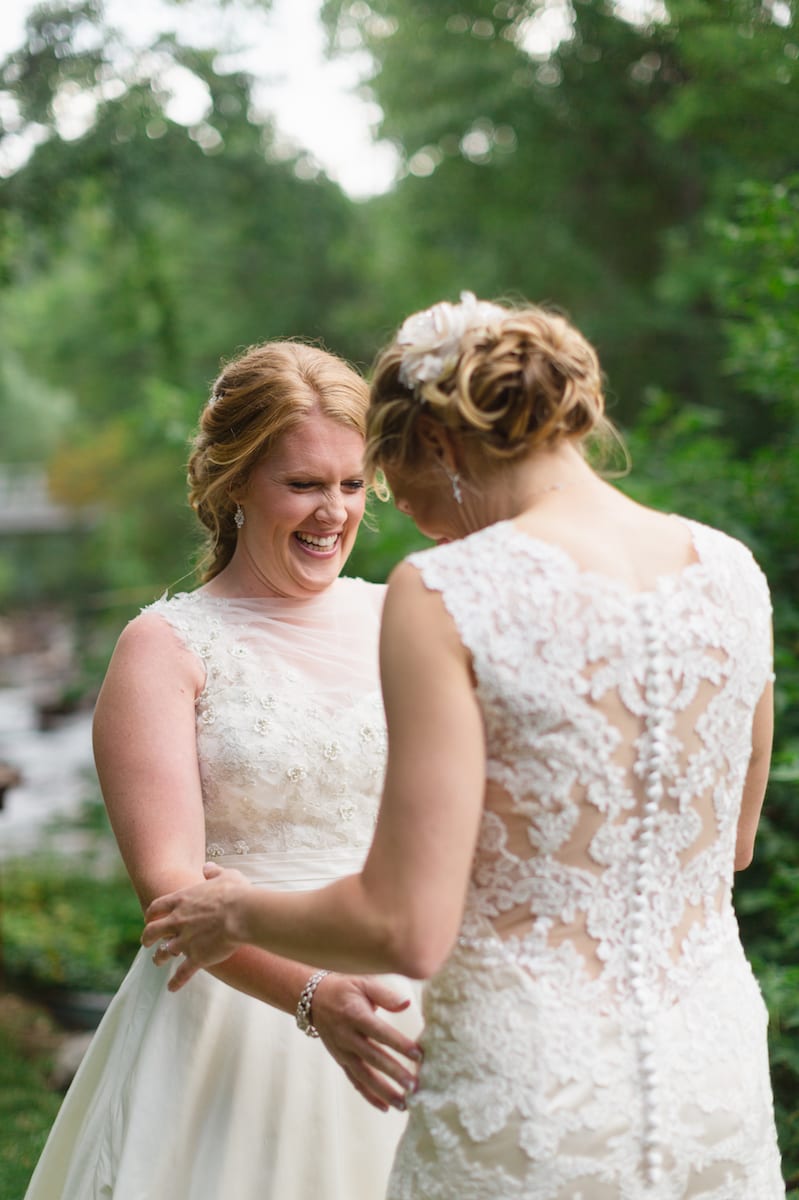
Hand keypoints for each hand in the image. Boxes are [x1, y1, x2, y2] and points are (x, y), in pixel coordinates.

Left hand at [142, 862, 249, 988]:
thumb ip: (213, 872)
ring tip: (157, 961)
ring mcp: (185, 941)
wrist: (243, 914)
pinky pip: (182, 973)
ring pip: (164, 952)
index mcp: (182, 900)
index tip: (149, 917)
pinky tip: (171, 988)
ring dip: (158, 957)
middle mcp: (178, 921)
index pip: (157, 906)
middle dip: (148, 937)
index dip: (151, 913)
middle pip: (153, 931)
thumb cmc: (236, 893)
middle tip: (147, 941)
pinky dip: (176, 981)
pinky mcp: (197, 958)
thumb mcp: (226, 875)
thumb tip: (207, 867)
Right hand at [311, 974, 421, 1112]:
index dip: (399, 1044)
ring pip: (364, 1076)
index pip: (380, 1032)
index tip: (419, 1055)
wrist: (314, 1000)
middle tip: (415, 1086)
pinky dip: (369, 1096)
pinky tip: (386, 1108)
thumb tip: (407, 1004)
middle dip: (394, 1074)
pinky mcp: (341, 1061)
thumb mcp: (363, 984)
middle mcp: (348, 1036)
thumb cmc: (345, 989)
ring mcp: (343, 1052)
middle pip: (373, 1058)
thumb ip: (385, 995)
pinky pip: (355, 1081)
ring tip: (404, 1104)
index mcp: (356, 1015)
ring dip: (384, 1091)